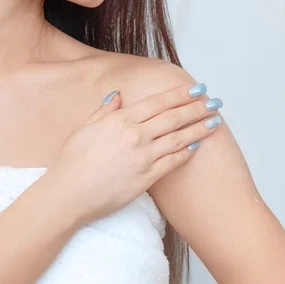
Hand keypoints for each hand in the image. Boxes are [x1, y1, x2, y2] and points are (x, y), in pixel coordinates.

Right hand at [44, 82, 222, 225]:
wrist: (69, 195)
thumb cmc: (72, 163)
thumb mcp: (84, 128)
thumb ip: (105, 111)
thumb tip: (118, 96)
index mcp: (120, 120)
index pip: (158, 102)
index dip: (180, 94)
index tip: (197, 88)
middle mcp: (135, 136)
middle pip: (174, 118)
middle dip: (197, 108)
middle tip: (215, 102)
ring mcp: (142, 158)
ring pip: (178, 139)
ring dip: (198, 129)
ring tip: (214, 123)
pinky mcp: (146, 178)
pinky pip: (172, 163)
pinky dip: (185, 154)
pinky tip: (196, 147)